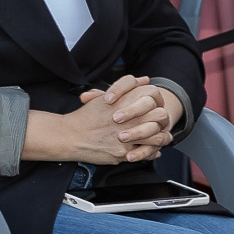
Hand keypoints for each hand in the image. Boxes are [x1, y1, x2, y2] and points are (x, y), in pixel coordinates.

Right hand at [23, 79, 179, 164]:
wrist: (71, 136)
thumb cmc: (86, 117)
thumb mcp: (105, 97)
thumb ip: (128, 87)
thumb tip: (145, 80)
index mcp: (124, 100)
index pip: (153, 95)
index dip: (158, 102)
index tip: (156, 108)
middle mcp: (128, 116)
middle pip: (160, 115)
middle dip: (162, 121)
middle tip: (161, 124)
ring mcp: (127, 135)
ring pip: (157, 136)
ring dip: (161, 138)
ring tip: (160, 138)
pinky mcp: (124, 152)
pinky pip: (145, 153)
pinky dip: (151, 153)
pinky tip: (151, 151)